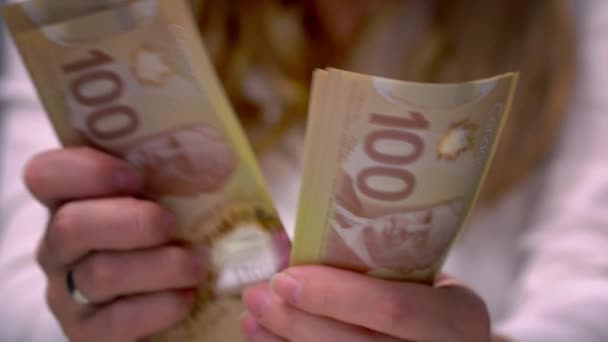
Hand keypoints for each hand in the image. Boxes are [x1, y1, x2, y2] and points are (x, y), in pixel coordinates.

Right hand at [25, 147, 206, 341]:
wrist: (166, 303)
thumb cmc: (170, 238)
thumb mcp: (168, 202)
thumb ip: (174, 179)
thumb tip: (219, 154)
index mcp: (73, 202)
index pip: (46, 174)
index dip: (84, 171)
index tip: (134, 176)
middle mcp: (60, 245)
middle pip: (72, 226)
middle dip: (132, 222)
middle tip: (171, 223)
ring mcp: (67, 291)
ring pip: (99, 274)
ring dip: (159, 265)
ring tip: (198, 262)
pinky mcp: (87, 332)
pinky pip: (114, 322)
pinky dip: (156, 307)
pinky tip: (185, 297)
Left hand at [241, 266, 491, 341]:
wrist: (446, 341)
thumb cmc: (425, 298)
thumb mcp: (412, 274)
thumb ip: (356, 258)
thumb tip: (279, 245)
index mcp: (459, 317)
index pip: (393, 308)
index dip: (334, 295)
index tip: (284, 279)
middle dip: (297, 322)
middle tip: (256, 297)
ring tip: (251, 320)